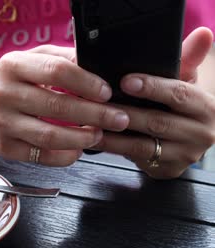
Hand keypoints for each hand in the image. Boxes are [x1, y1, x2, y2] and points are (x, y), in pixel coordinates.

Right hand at [0, 45, 129, 165]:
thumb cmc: (8, 78)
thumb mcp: (30, 58)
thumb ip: (61, 58)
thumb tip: (96, 67)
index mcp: (12, 66)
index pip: (56, 71)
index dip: (86, 83)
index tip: (106, 92)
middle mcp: (3, 94)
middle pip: (57, 106)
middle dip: (95, 115)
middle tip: (117, 118)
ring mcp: (2, 123)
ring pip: (49, 136)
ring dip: (81, 138)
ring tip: (98, 134)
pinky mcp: (3, 147)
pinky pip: (40, 156)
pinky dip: (65, 156)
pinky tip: (77, 149)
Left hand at [92, 27, 214, 178]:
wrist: (188, 138)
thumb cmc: (180, 105)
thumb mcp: (185, 81)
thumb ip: (187, 59)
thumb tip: (203, 34)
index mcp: (205, 107)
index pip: (178, 94)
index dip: (152, 87)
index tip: (126, 81)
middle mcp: (201, 133)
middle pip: (156, 121)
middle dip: (124, 112)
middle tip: (97, 104)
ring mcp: (185, 155)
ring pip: (142, 144)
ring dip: (112, 135)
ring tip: (89, 123)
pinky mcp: (169, 170)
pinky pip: (137, 158)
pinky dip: (113, 149)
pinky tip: (95, 139)